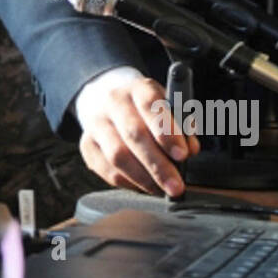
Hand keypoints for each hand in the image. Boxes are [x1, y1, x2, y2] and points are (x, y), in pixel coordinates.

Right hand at [78, 76, 199, 195]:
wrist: (111, 102)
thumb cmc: (150, 110)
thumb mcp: (170, 108)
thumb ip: (183, 127)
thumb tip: (190, 150)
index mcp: (138, 88)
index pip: (150, 105)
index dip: (167, 131)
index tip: (183, 155)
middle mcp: (113, 102)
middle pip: (133, 134)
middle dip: (158, 164)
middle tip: (176, 186)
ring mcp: (96, 122)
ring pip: (117, 155)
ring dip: (143, 178)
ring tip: (161, 190)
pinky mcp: (86, 144)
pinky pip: (107, 170)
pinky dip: (128, 183)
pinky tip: (144, 187)